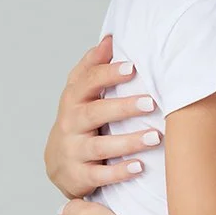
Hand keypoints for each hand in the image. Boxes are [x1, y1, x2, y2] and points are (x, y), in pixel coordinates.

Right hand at [44, 34, 164, 198]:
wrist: (60, 164)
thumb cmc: (79, 120)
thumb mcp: (81, 93)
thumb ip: (94, 67)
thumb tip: (110, 38)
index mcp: (73, 100)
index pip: (87, 82)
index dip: (107, 74)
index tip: (133, 67)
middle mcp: (70, 124)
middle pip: (94, 113)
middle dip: (122, 107)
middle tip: (151, 102)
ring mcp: (73, 151)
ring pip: (99, 147)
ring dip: (128, 142)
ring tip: (155, 136)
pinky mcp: (79, 177)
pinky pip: (99, 175)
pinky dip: (118, 172)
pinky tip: (139, 167)